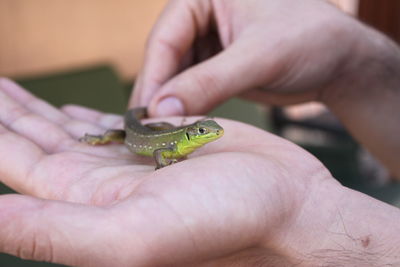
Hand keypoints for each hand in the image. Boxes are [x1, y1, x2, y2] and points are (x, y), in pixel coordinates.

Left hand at [0, 78, 342, 265]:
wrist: (290, 207)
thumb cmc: (228, 224)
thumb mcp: (135, 237)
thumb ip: (56, 232)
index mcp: (90, 205)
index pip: (20, 164)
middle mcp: (106, 186)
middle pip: (38, 143)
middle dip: (8, 113)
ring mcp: (136, 162)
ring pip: (71, 131)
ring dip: (38, 109)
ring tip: (8, 88)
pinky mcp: (166, 143)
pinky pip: (114, 125)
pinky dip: (87, 114)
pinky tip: (71, 108)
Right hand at [131, 0, 374, 115]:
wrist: (339, 60)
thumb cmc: (308, 40)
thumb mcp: (259, 57)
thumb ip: (210, 82)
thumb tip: (162, 111)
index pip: (166, 37)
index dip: (154, 77)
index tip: (145, 114)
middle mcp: (201, 16)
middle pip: (166, 58)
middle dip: (157, 94)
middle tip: (144, 132)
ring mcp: (207, 44)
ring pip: (175, 76)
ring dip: (168, 105)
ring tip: (158, 134)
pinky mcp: (216, 67)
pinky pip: (192, 88)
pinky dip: (185, 108)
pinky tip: (178, 127)